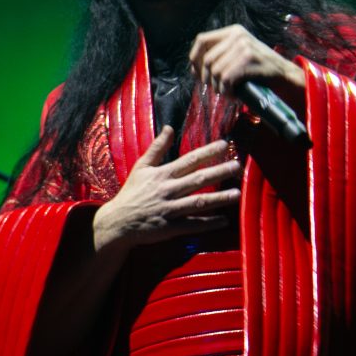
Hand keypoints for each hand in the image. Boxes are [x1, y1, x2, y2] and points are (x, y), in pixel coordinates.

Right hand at [93, 127, 241, 253]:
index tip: (225, 144)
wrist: (117, 222)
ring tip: (237, 193)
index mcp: (163, 174)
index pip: (190, 160)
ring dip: (219, 198)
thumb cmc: (131, 193)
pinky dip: (208, 224)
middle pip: (198, 179)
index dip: (208, 152)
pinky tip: (223, 221)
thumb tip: (169, 128)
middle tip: (238, 166)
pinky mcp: (170, 227)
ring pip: (198, 202)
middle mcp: (168, 190)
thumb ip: (157, 148)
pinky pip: (192, 225)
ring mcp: (170, 209)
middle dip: (219, 172)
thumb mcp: (141, 167)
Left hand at [189, 25, 304, 110]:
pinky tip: (234, 96)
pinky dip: (227, 91)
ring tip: (228, 93)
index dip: (194, 59)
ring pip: (216, 71)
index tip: (197, 74)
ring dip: (219, 88)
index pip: (201, 40)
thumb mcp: (239, 54)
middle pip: (207, 59)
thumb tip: (193, 69)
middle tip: (217, 89)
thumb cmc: (259, 70)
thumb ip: (220, 55)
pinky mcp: (249, 58)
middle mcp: (237, 35)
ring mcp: (244, 46)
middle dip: (207, 79)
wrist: (285, 75)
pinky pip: (226, 78)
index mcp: (233, 31)